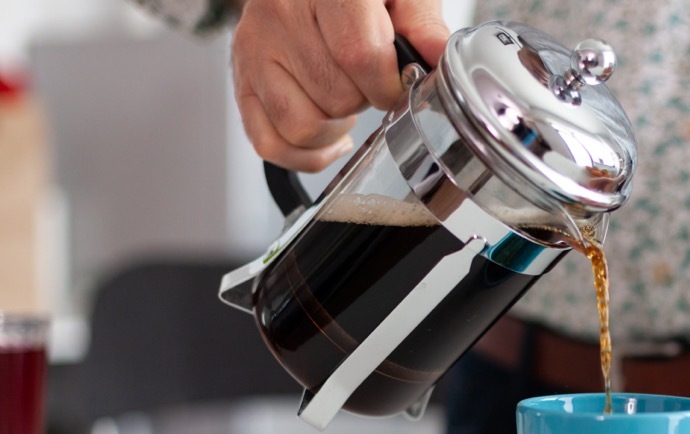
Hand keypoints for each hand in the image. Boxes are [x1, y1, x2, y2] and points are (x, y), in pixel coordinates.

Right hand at [231, 0, 449, 171]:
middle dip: (364, 101)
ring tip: (346, 100)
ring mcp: (255, 47)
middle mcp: (281, 12)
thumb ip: (422, 25)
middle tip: (367, 81)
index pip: (359, 56)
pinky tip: (328, 135)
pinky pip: (270, 143)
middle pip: (335, 96)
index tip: (398, 85)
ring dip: (334, 128)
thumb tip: (440, 59)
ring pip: (301, 126)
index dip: (388, 86)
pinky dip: (305, 154)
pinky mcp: (241, 77)